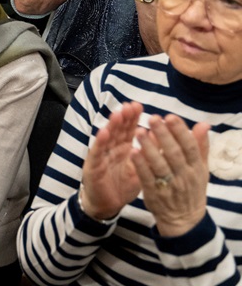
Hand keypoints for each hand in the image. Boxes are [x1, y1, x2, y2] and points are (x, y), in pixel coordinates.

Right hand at [80, 102, 143, 219]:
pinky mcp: (93, 167)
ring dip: (111, 125)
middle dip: (123, 117)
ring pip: (106, 138)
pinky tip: (104, 133)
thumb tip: (163, 136)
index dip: (132, 118)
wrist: (108, 205)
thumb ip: (149, 153)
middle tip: (129, 106)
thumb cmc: (123, 185)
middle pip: (117, 130)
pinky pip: (97, 153)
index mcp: (124, 148)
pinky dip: (100, 142)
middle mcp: (111, 149)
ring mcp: (101, 156)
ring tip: (118, 114)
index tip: (138, 106)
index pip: (128, 130)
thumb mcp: (140, 168)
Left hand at [131, 114, 210, 237]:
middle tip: (152, 118)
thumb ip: (201, 146)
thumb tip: (204, 124)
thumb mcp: (201, 169)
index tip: (170, 117)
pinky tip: (133, 152)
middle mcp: (184, 176)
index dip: (180, 131)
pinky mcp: (154, 194)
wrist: (184, 220)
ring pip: (159, 164)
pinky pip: (147, 178)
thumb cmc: (191, 188)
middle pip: (174, 153)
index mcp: (197, 168)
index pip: (190, 146)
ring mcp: (169, 186)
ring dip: (149, 147)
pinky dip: (140, 165)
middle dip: (163, 135)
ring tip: (139, 131)